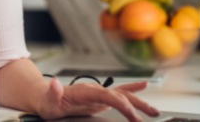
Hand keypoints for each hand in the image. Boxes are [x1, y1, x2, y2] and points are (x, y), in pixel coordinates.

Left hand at [36, 78, 159, 121]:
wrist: (45, 95)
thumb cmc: (46, 100)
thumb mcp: (47, 100)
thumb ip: (53, 92)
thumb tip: (55, 83)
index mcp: (85, 91)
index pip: (108, 96)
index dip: (121, 104)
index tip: (132, 115)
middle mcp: (94, 89)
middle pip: (120, 95)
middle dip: (136, 105)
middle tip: (150, 116)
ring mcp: (98, 92)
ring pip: (123, 94)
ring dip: (139, 101)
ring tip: (155, 111)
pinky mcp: (99, 97)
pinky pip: (118, 92)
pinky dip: (132, 89)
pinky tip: (143, 86)